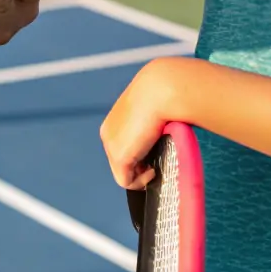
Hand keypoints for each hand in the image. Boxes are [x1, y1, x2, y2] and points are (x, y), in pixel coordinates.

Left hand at [100, 57, 184, 189]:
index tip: (155, 151)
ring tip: (156, 163)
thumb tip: (158, 136)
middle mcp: (108, 133)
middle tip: (158, 158)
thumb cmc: (162, 94)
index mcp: (114, 121)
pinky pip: (127, 181)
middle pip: (122, 161)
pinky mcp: (119, 156)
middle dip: (140, 164)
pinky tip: (153, 169)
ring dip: (141, 173)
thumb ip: (148, 124)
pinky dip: (141, 181)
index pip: (123, 146)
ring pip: (124, 172)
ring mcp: (111, 146)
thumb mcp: (151, 109)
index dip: (140, 154)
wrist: (160, 89)